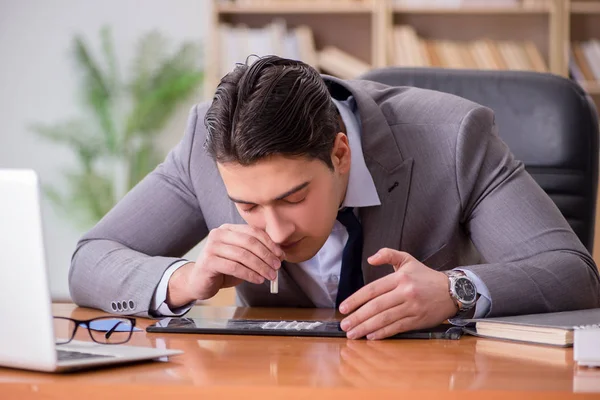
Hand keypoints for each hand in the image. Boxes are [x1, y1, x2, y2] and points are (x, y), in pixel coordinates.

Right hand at [167, 224, 283, 306]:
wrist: (199, 281)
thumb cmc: (223, 268)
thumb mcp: (242, 257)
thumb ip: (256, 252)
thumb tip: (280, 255)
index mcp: (228, 228)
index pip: (253, 232)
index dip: (269, 243)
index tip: (280, 255)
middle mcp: (219, 234)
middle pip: (249, 242)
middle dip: (267, 255)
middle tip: (277, 267)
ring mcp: (212, 246)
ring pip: (243, 255)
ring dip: (260, 267)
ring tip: (270, 276)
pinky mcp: (208, 261)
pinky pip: (234, 267)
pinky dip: (249, 274)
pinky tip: (258, 280)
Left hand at [338, 248, 456, 339]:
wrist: (453, 291)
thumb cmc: (426, 276)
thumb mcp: (408, 260)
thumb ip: (388, 254)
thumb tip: (370, 258)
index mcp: (400, 278)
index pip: (372, 290)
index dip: (356, 300)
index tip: (343, 308)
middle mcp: (405, 292)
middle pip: (376, 307)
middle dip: (357, 317)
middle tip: (344, 325)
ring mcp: (412, 307)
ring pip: (385, 319)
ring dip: (366, 328)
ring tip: (353, 333)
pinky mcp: (418, 320)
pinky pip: (397, 328)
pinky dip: (383, 333)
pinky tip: (371, 337)